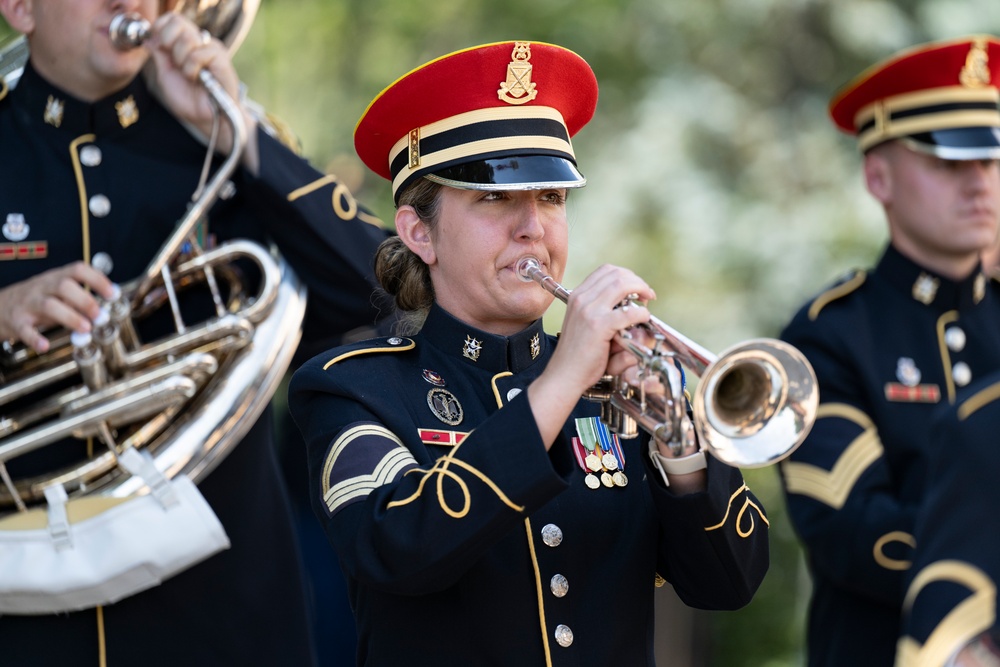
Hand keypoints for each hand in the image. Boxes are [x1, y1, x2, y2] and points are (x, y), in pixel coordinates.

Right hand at [0, 263, 114, 352]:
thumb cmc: (37, 299)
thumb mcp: (58, 292)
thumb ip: (79, 298)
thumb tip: (107, 307)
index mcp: (56, 278)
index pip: (78, 270)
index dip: (97, 280)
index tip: (113, 294)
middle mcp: (43, 287)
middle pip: (64, 286)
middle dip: (85, 300)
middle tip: (100, 316)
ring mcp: (29, 304)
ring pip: (49, 306)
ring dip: (70, 317)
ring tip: (86, 329)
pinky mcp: (17, 321)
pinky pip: (25, 329)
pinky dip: (35, 338)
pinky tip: (45, 346)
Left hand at [142, 13, 257, 158]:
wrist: (205, 119)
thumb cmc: (188, 100)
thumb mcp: (165, 74)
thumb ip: (159, 54)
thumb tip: (148, 37)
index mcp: (185, 44)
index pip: (173, 19)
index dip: (160, 27)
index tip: (158, 45)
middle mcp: (200, 43)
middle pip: (179, 21)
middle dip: (167, 41)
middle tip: (173, 61)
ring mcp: (212, 49)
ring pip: (189, 37)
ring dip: (182, 59)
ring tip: (189, 75)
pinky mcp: (222, 59)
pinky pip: (201, 53)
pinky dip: (193, 68)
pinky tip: (198, 79)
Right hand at [528, 264, 655, 447]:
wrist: (564, 374)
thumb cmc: (577, 354)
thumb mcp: (584, 324)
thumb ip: (601, 310)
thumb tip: (628, 304)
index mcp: (577, 295)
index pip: (606, 270)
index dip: (626, 276)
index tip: (636, 289)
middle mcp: (582, 298)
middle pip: (617, 274)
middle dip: (637, 281)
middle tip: (646, 296)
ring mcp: (589, 310)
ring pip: (622, 285)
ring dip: (641, 291)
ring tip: (647, 304)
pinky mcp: (599, 326)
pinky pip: (628, 312)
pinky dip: (641, 313)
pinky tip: (642, 320)